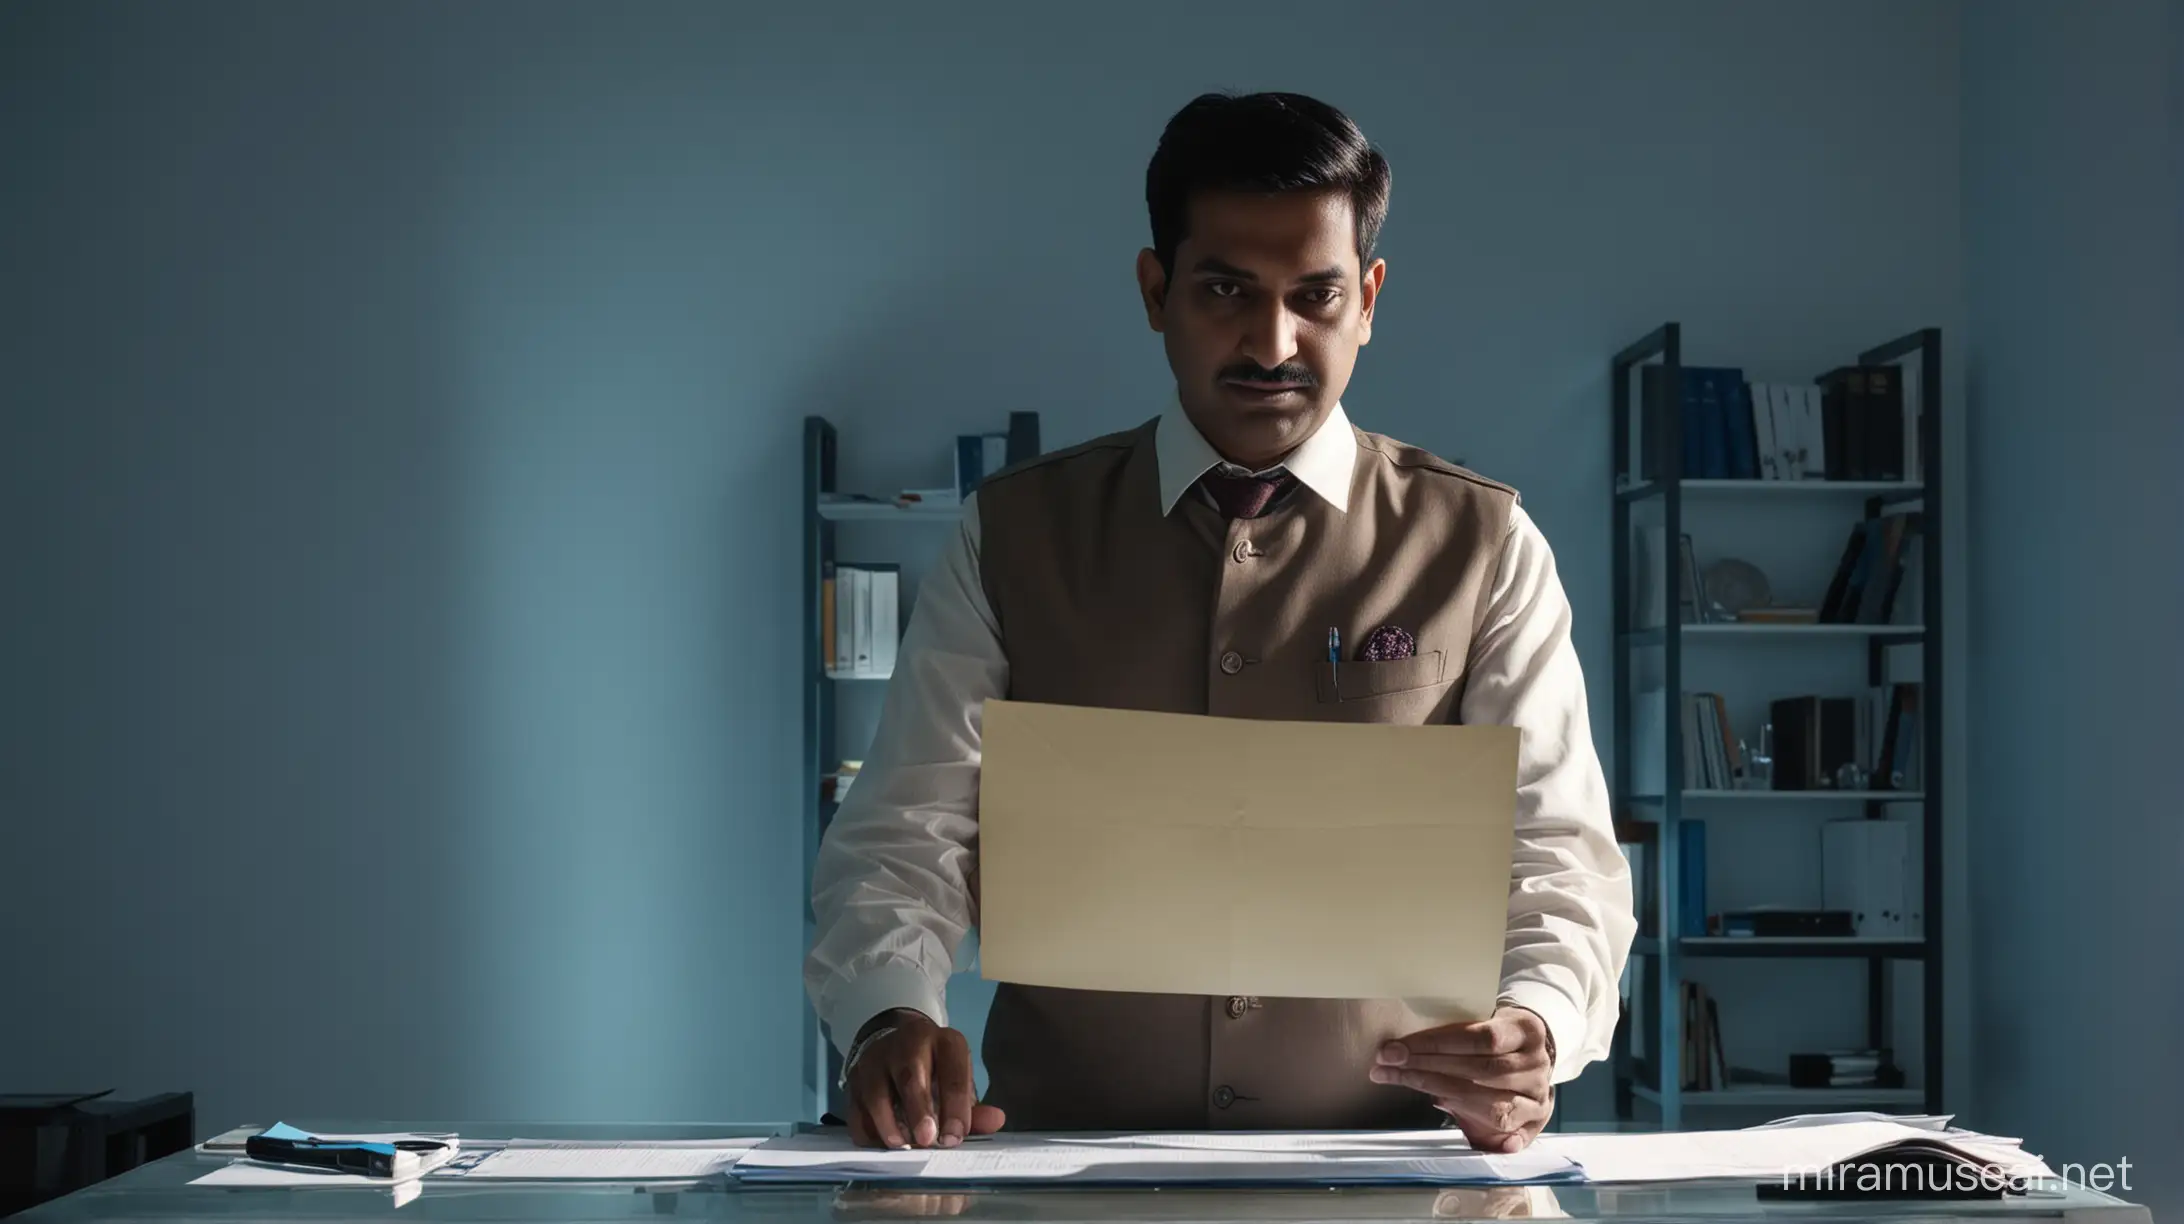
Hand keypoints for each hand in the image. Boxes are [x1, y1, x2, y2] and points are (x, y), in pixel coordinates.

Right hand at [843, 1010, 1004, 1149]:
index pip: (952, 1071)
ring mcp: (876, 1058)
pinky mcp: (854, 1077)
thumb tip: (996, 1121)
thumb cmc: (935, 1071)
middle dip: (918, 1110)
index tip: (954, 1137)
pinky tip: (880, 1143)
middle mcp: (908, 1043)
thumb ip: (975, 1107)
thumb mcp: (958, 1080)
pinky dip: (867, 1129)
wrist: (897, 1043)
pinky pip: (855, 1107)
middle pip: (911, 1075)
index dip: (955, 1106)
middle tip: (926, 1140)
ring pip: (876, 1089)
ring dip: (887, 1122)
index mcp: (944, 1042)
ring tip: (902, 1146)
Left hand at [1370, 1005, 1555, 1152]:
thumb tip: (1406, 1044)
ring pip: (1489, 1103)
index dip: (1436, 1043)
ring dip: (1439, 1094)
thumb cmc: (1498, 1035)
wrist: (1533, 1052)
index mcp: (1526, 1030)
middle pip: (1479, 1070)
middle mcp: (1536, 1064)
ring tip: (1403, 1082)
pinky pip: (1512, 1132)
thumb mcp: (1487, 1021)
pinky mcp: (1537, 1120)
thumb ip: (1459, 1032)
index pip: (1480, 1037)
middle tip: (1388, 1064)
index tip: (1397, 1047)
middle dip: (1428, 1068)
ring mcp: (1538, 1094)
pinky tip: (1469, 1136)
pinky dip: (1489, 1135)